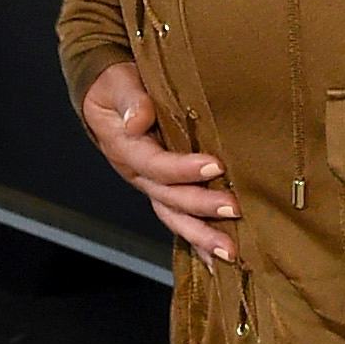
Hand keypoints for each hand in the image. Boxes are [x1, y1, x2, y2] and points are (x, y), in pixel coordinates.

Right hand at [80, 60, 239, 266]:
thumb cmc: (117, 85)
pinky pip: (182, 220)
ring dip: (202, 236)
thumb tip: (137, 121)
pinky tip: (219, 260)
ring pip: (175, 218)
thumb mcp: (118, 83)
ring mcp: (152, 187)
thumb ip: (130, 99)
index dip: (183, 168)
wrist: (110, 95)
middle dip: (202, 207)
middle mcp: (139, 175)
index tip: (215, 164)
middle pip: (169, 199)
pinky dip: (199, 242)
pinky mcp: (165, 191)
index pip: (155, 164)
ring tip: (230, 251)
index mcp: (126, 149)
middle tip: (235, 208)